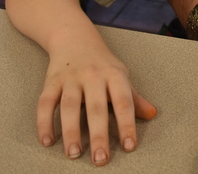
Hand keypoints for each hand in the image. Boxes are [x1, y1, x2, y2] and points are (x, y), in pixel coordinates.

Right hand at [37, 36, 156, 165]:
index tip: (129, 147)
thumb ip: (134, 98)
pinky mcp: (51, 81)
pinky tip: (47, 141)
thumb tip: (152, 114)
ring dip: (71, 131)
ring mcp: (71, 78)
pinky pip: (45, 103)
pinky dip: (44, 122)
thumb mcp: (120, 75)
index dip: (127, 124)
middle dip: (99, 135)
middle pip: (96, 107)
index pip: (123, 101)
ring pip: (70, 106)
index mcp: (114, 75)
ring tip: (74, 154)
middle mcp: (93, 75)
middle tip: (101, 159)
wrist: (75, 37)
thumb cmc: (102, 63)